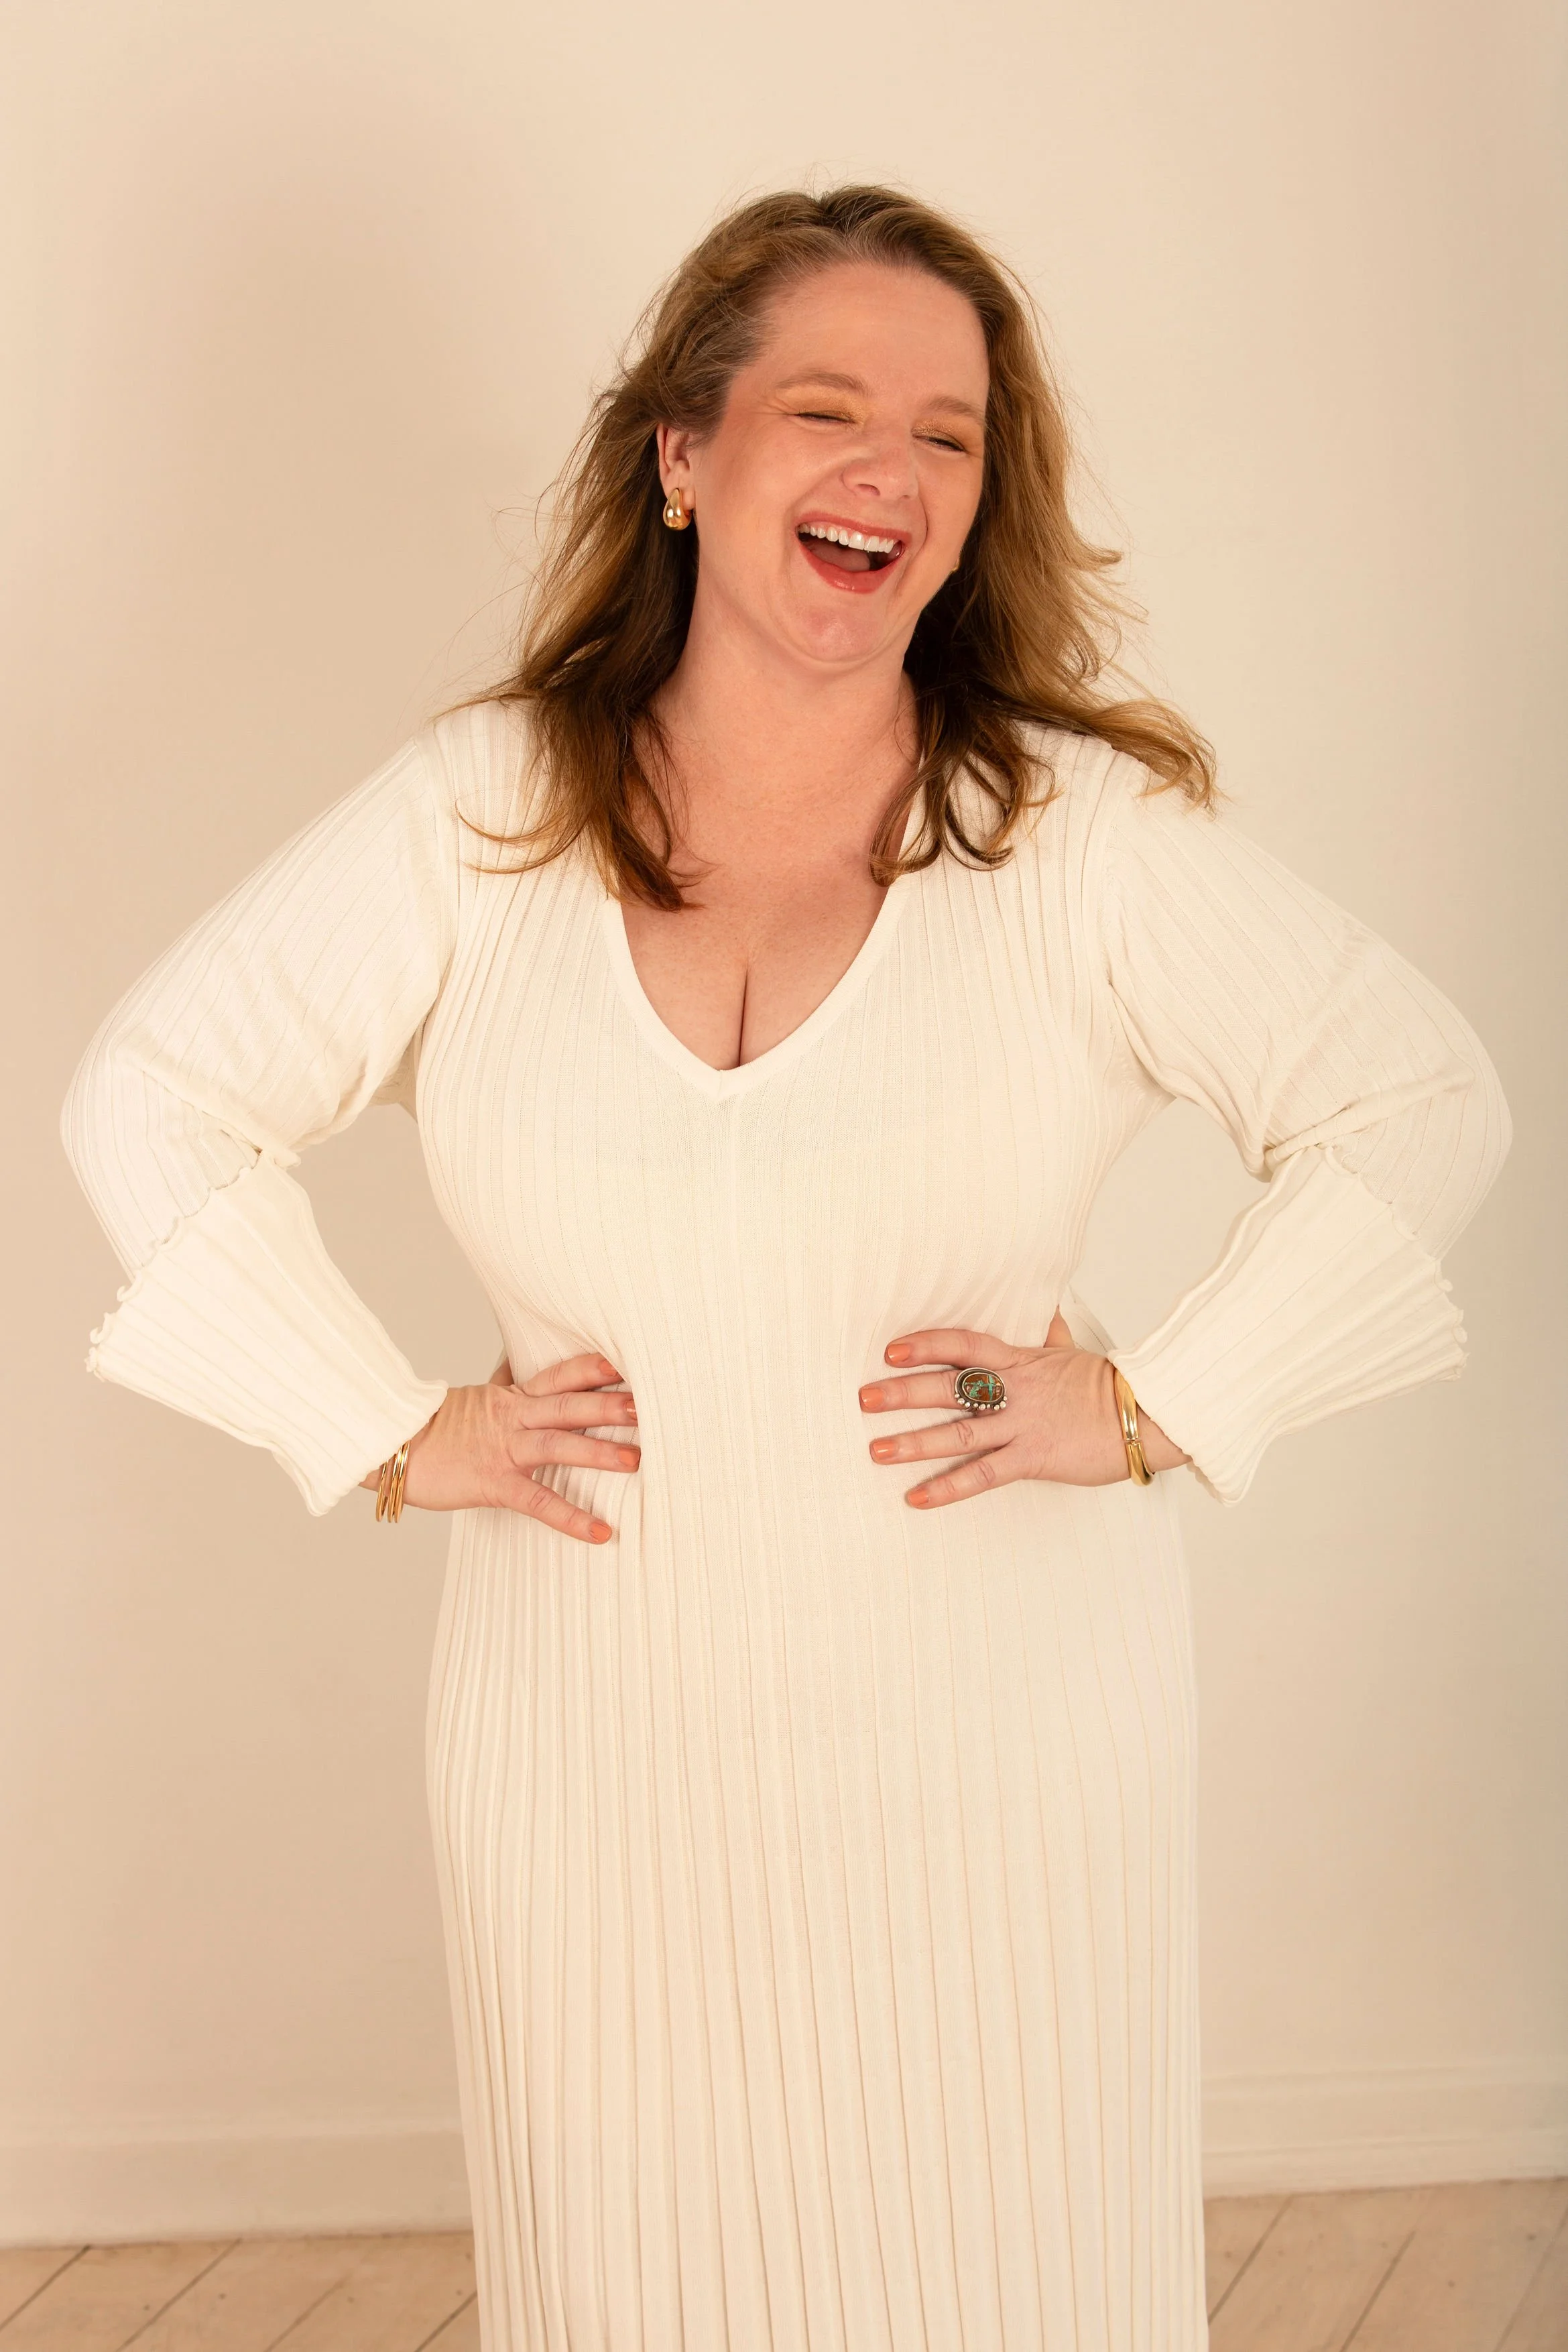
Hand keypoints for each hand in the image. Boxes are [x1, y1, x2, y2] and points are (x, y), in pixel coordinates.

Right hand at [359, 1349, 639, 1543]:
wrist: (390, 1446)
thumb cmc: (435, 1429)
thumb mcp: (478, 1401)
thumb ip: (509, 1392)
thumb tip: (525, 1374)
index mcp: (511, 1397)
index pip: (559, 1376)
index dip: (592, 1369)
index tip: (627, 1362)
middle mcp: (512, 1418)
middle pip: (567, 1405)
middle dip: (608, 1405)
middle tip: (647, 1405)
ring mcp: (503, 1449)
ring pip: (558, 1445)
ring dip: (599, 1452)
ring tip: (636, 1459)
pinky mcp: (492, 1483)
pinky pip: (538, 1501)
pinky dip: (571, 1518)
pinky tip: (602, 1531)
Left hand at [858, 1312, 1188, 1509]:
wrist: (1146, 1414)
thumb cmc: (1107, 1385)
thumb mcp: (1071, 1353)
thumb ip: (1050, 1335)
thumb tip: (1049, 1310)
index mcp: (1020, 1361)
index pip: (964, 1345)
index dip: (927, 1345)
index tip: (892, 1350)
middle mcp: (1014, 1391)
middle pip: (950, 1387)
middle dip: (904, 1392)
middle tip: (864, 1397)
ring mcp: (1022, 1425)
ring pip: (959, 1432)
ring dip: (915, 1441)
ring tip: (876, 1450)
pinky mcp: (1033, 1458)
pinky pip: (984, 1474)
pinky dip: (948, 1487)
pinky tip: (916, 1498)